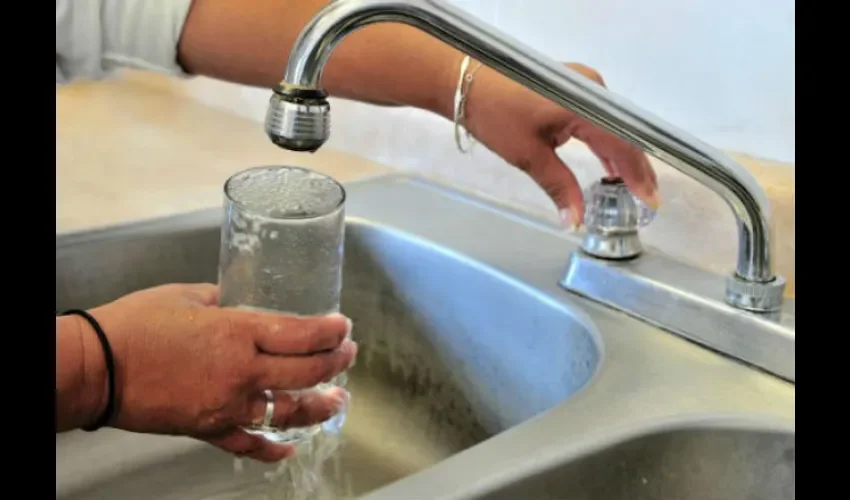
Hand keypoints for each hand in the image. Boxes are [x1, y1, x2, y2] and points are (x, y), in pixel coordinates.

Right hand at [81, 283, 355, 461]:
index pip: (303, 334)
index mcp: (238, 332)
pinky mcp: (208, 428)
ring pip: (289, 412)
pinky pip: (249, 444)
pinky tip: (290, 447)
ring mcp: (227, 405)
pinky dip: (273, 448)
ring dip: (320, 406)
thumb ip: (222, 299)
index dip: (331, 331)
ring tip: (338, 399)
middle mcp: (241, 372)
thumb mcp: (186, 295)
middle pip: (306, 372)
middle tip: (348, 353)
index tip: (343, 326)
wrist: (96, 368)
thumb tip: (240, 301)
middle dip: (336, 362)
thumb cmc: (135, 324)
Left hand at [464, 62, 658, 227]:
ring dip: (622, 157)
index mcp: (585, 103)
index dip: (638, 174)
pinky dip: (605, 143)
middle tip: (648, 199)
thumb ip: (559, 187)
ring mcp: (584, 85)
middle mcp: (592, 89)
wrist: (467, 82)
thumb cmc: (495, 113)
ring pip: (613, 127)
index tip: (650, 200)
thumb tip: (576, 220)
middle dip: (636, 168)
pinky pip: (599, 119)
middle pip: (623, 134)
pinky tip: (610, 167)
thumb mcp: (528, 155)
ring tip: (633, 189)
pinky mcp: (574, 88)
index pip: (622, 142)